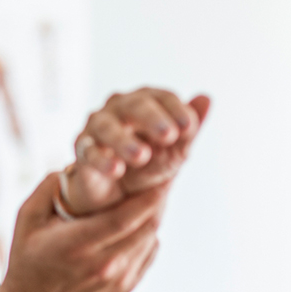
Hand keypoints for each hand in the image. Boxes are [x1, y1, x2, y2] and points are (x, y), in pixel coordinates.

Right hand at [0, 172, 163, 291]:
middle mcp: (103, 266)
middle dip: (158, 199)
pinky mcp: (124, 290)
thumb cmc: (27, 260)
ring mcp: (117, 281)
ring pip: (151, 239)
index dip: (149, 195)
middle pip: (146, 226)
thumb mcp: (27, 220)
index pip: (126, 217)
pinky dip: (149, 235)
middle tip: (162, 175)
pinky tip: (142, 221)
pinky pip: (148, 254)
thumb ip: (49, 188)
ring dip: (155, 215)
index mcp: (79, 245)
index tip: (160, 174)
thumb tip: (77, 164)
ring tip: (155, 193)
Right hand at [62, 88, 210, 215]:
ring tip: (141, 156)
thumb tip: (207, 98)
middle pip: (134, 105)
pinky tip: (116, 170)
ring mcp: (97, 127)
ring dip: (124, 140)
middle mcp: (119, 108)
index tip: (189, 127)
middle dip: (152, 119)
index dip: (175, 110)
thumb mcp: (175, 150)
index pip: (161, 97)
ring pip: (107, 126)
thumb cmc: (149, 164)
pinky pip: (89, 152)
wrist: (119, 194)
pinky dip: (102, 160)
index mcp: (146, 102)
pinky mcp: (83, 150)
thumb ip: (190, 126)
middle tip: (169, 135)